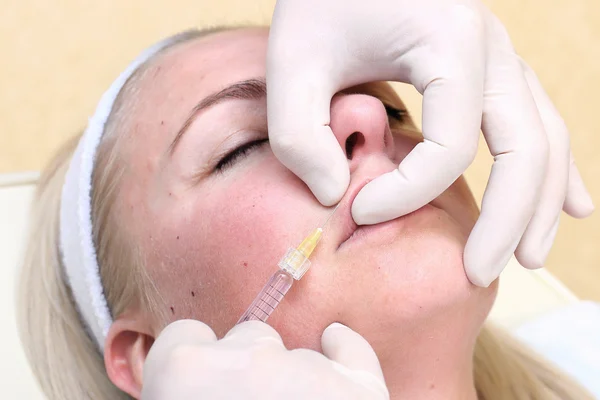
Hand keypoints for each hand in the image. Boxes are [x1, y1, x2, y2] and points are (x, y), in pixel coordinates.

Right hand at [142, 320, 388, 399]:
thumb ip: (182, 379)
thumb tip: (188, 365)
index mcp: (182, 374)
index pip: (184, 337)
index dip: (196, 363)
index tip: (205, 385)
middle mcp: (245, 363)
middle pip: (247, 336)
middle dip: (249, 368)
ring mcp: (305, 375)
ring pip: (295, 353)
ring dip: (293, 379)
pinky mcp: (357, 393)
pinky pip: (351, 352)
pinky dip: (346, 357)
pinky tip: (337, 356)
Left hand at [266, 0, 593, 286]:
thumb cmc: (319, 4)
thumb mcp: (291, 63)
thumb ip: (300, 134)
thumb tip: (339, 195)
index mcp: (450, 40)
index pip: (451, 144)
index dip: (408, 193)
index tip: (359, 212)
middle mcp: (492, 48)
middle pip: (524, 148)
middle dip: (506, 221)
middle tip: (478, 275)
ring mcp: (501, 58)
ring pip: (545, 138)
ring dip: (539, 204)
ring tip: (529, 259)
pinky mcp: (494, 70)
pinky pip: (540, 122)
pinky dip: (556, 171)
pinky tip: (569, 207)